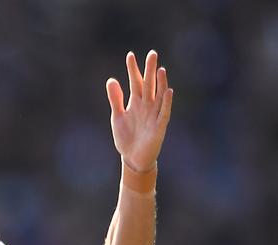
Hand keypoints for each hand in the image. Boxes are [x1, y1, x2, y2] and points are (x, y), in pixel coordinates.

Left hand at [106, 50, 172, 172]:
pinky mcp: (159, 126)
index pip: (135, 82)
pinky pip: (164, 112)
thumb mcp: (117, 116)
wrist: (133, 157)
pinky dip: (166, 102)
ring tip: (160, 69)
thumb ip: (115, 99)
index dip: (133, 69)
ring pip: (158, 95)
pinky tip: (167, 91)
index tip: (130, 55)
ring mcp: (154, 115)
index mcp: (136, 102)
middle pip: (148, 84)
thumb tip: (111, 80)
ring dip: (160, 83)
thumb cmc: (126, 137)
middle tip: (152, 53)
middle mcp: (147, 106)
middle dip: (149, 70)